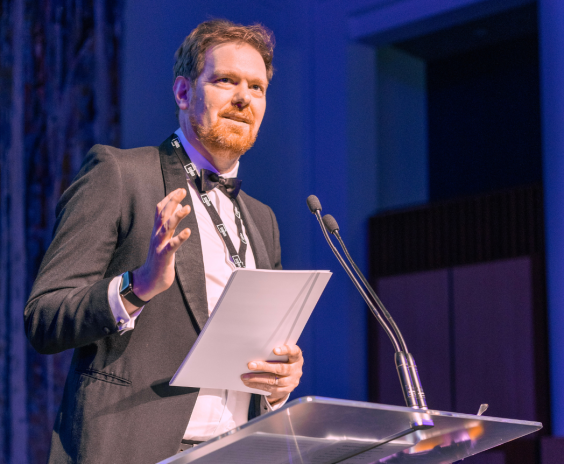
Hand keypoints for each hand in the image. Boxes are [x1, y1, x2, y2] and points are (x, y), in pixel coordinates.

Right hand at [122, 188, 190, 312]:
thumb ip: (169, 224)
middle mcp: (157, 235)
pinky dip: (179, 238)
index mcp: (157, 230)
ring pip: (166, 227)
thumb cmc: (159, 258)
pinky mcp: (163, 256)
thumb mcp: (163, 239)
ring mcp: (159, 245)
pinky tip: (188, 232)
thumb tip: (178, 207)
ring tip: (187, 208)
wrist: (148, 280)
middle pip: (163, 214)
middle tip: (182, 191)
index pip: (160, 210)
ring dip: (176, 217)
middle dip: (172, 201)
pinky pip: (172, 246)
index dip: (169, 199)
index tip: (179, 189)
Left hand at [241, 344, 303, 404]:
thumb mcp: (285, 355)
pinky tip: (248, 383)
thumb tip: (256, 350)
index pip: (294, 351)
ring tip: (245, 377)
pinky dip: (257, 385)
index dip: (285, 350)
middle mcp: (296, 370)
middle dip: (263, 367)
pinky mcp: (285, 390)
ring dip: (257, 378)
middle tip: (250, 365)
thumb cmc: (284, 361)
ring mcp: (291, 381)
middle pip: (280, 368)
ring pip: (273, 380)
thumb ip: (276, 353)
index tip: (274, 350)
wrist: (291, 378)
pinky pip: (270, 388)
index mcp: (297, 358)